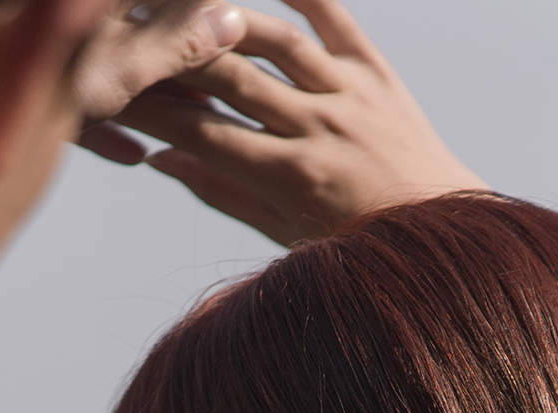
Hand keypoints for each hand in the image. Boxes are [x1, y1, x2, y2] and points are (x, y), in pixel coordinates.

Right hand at [98, 0, 484, 244]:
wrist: (442, 233)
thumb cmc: (355, 244)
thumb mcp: (283, 231)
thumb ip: (221, 192)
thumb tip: (160, 159)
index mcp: (292, 178)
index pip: (204, 134)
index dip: (153, 112)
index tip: (115, 95)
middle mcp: (321, 130)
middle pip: (232, 82)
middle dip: (176, 61)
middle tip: (137, 43)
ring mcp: (353, 96)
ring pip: (279, 43)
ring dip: (227, 19)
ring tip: (187, 10)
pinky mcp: (378, 74)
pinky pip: (336, 20)